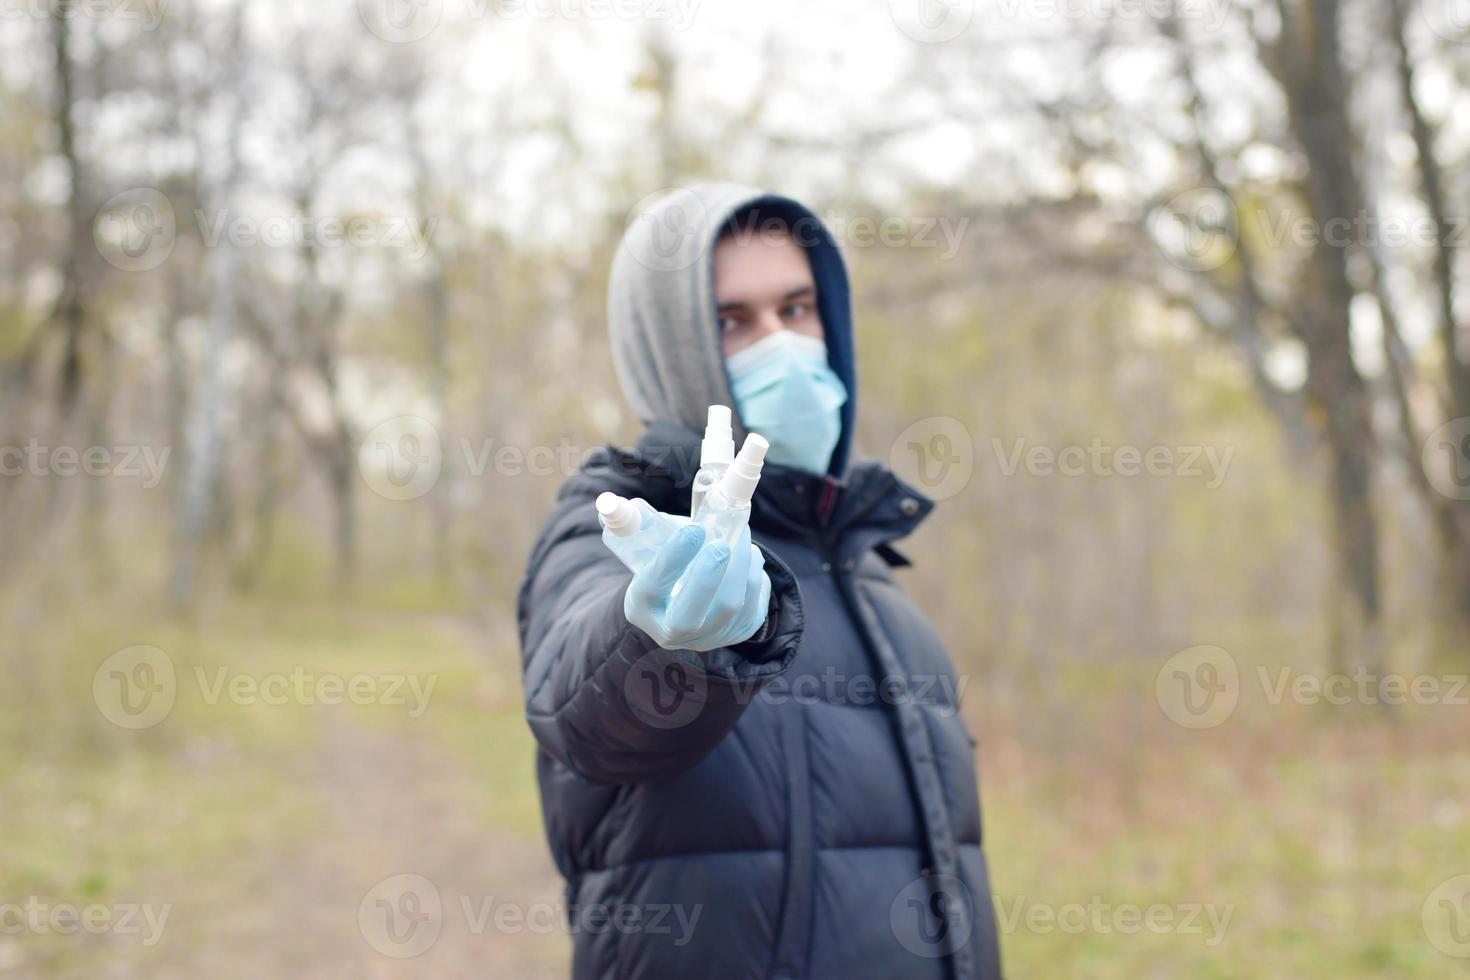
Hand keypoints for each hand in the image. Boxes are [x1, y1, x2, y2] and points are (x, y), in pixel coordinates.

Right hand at [623, 522, 770, 651]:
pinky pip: (754, 610)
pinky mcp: (736, 634)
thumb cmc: (666, 563)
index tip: (694, 530)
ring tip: (742, 538)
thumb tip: (620, 504)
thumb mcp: (647, 546)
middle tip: (722, 543)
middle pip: (691, 616)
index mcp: (642, 607)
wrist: (683, 599)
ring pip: (731, 608)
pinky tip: (750, 557)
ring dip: (741, 568)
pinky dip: (756, 579)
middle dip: (710, 576)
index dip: (673, 558)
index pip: (653, 586)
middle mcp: (671, 632)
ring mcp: (706, 638)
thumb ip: (638, 525)